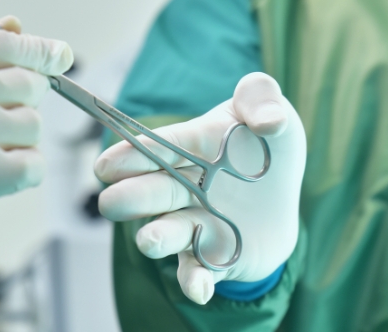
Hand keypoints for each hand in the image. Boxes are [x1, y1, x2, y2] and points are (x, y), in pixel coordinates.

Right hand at [94, 72, 304, 303]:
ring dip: (157, 239)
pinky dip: (194, 282)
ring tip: (148, 242)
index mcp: (192, 146)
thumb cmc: (265, 148)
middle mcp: (185, 187)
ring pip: (169, 232)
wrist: (281, 198)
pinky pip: (198, 271)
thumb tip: (267, 123)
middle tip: (111, 203)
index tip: (106, 166)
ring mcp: (195, 223)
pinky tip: (198, 290)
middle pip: (154, 192)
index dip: (131, 156)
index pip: (160, 147)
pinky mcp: (211, 257)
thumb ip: (262, 98)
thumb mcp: (270, 110)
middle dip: (132, 198)